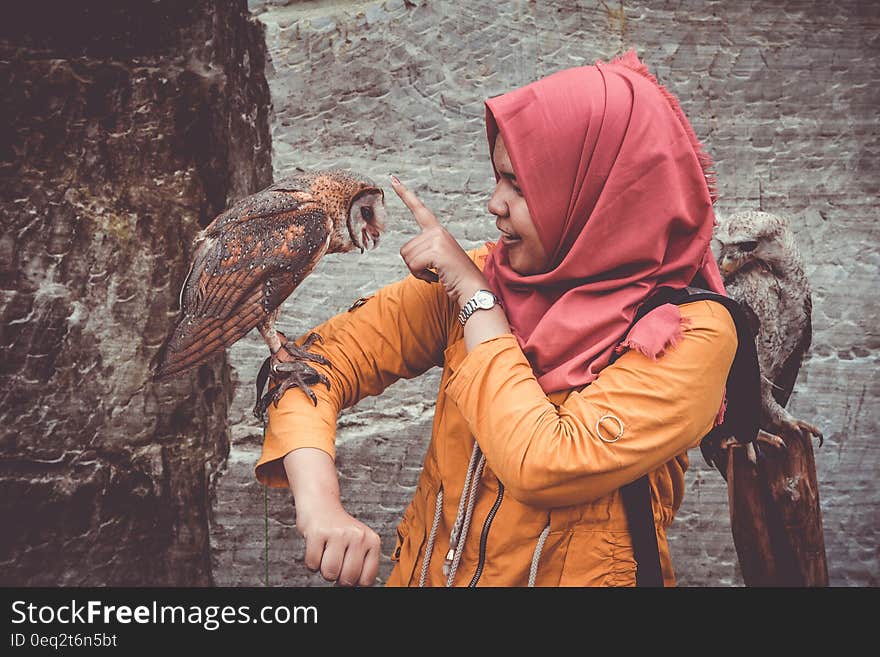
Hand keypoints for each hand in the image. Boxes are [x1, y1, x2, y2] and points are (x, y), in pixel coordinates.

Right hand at [296, 497, 380, 586]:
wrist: (321, 503)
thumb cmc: (340, 529)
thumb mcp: (359, 543)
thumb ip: (361, 564)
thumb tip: (354, 588)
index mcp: (372, 541)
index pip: (367, 579)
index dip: (355, 582)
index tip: (348, 575)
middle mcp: (358, 536)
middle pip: (348, 579)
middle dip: (338, 577)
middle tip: (336, 562)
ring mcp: (338, 534)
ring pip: (330, 573)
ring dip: (324, 569)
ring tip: (327, 554)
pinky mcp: (318, 533)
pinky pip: (313, 564)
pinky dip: (312, 561)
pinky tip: (318, 547)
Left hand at [391, 174, 488, 305]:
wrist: (473, 288)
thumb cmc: (456, 277)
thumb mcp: (439, 259)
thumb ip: (426, 251)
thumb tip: (409, 254)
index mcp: (438, 231)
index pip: (419, 209)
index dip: (405, 194)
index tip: (393, 179)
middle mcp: (437, 231)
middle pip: (405, 248)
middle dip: (413, 265)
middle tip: (432, 271)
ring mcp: (437, 239)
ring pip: (407, 257)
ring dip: (417, 271)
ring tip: (435, 273)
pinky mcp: (437, 250)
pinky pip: (413, 264)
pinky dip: (421, 276)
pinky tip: (435, 278)